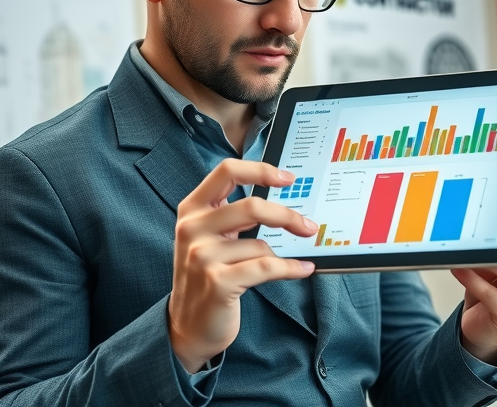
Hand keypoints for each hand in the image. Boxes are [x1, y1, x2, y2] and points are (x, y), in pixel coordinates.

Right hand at [168, 159, 317, 371]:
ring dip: (284, 256)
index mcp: (192, 209)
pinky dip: (290, 268)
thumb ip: (233, 216)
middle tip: (309, 226)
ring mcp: (202, 256)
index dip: (260, 170)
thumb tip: (282, 202)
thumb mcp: (210, 239)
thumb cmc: (207, 277)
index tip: (288, 179)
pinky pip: (266, 267)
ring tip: (295, 263)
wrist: (187, 327)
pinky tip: (302, 269)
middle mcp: (192, 229)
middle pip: (251, 207)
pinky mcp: (217, 282)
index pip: (227, 172)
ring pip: (260, 244)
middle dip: (287, 217)